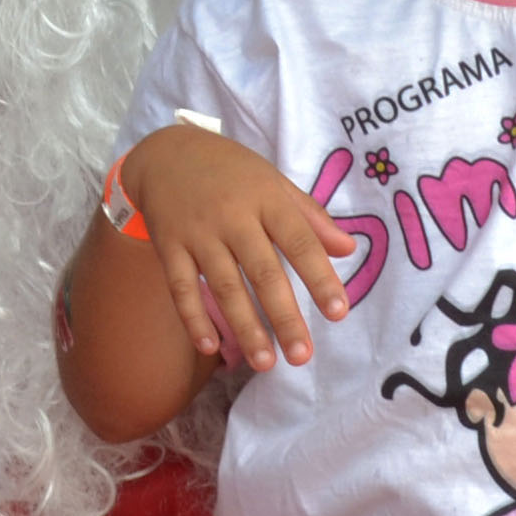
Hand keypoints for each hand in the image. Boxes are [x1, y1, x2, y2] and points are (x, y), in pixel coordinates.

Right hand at [116, 123, 354, 372]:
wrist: (166, 152)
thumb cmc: (231, 172)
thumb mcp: (273, 182)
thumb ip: (310, 217)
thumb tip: (348, 249)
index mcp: (266, 198)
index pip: (299, 241)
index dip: (319, 277)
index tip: (339, 312)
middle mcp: (233, 216)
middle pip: (263, 271)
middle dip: (284, 316)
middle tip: (302, 355)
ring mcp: (198, 232)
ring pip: (224, 286)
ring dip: (245, 327)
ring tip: (265, 363)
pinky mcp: (168, 245)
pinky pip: (181, 287)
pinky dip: (194, 318)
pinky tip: (210, 347)